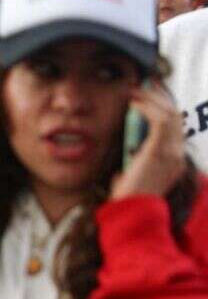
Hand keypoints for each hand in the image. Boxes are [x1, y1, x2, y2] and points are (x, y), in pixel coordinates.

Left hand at [111, 84, 187, 199]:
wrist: (132, 213)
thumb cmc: (128, 201)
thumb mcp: (132, 183)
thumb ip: (132, 174)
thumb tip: (122, 170)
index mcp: (174, 162)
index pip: (174, 128)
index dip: (163, 109)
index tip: (150, 97)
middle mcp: (177, 155)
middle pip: (175, 117)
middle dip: (160, 98)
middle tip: (145, 85)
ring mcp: (172, 152)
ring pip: (169, 114)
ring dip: (152, 99)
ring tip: (135, 91)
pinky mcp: (160, 150)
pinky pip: (160, 120)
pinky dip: (148, 107)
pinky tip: (134, 102)